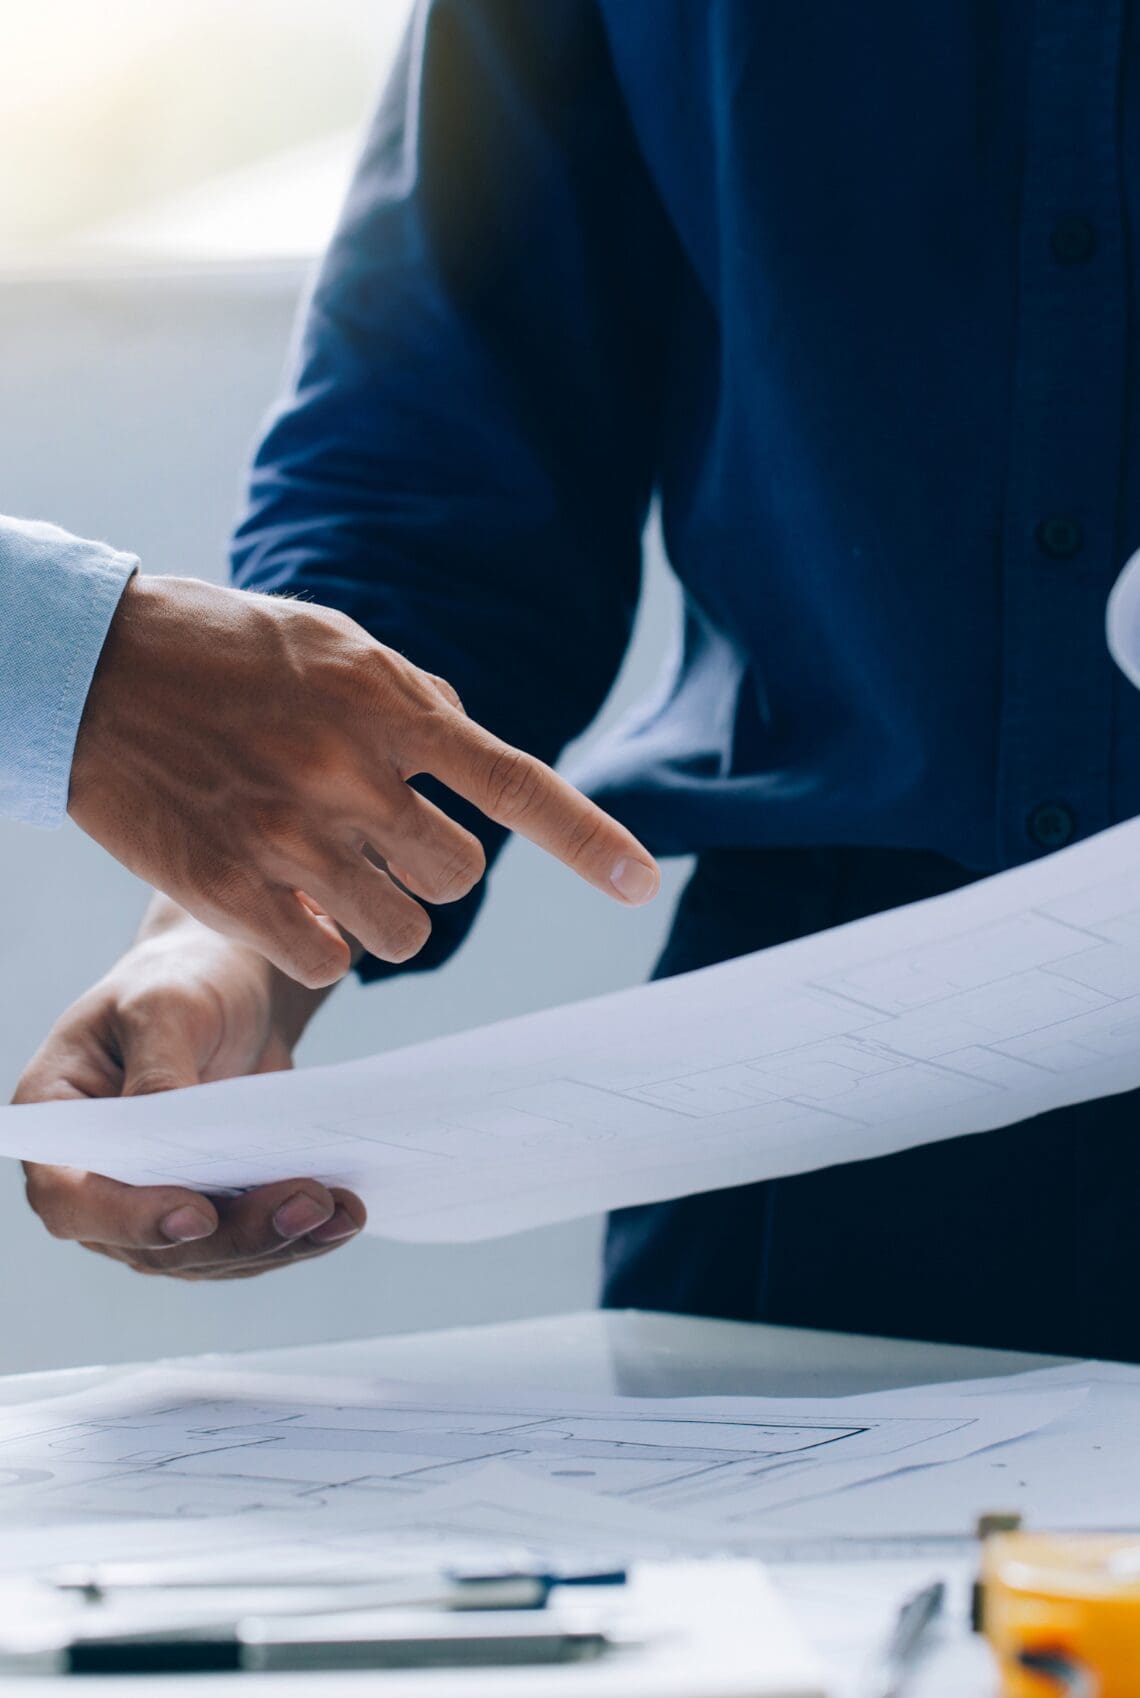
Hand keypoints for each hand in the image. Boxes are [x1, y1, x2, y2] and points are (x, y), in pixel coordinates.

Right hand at [16, 903, 361, 1279]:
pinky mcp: (210, 1209)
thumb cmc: (178, 982)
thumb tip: (166, 1129)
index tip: (197, 1212)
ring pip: (207, 1256)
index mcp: (60, 1124)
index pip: (71, 1198)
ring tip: (340, 1211)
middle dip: (235, 1233)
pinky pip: (245, 1244)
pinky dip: (296, 1237)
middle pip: (152, 1245)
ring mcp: (153, 1203)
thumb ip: (159, 1069)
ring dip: (278, 1243)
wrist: (227, 989)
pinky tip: (342, 1215)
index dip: (128, 1219)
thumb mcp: (162, 1007)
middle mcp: (95, 1179)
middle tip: (307, 1204)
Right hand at [69, 576, 659, 987]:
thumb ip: (409, 697)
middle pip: (460, 877)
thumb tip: (469, 743)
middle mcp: (351, 773)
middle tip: (381, 842)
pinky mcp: (233, 889)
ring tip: (329, 876)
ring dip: (382, 917)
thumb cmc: (218, 649)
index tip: (640, 881)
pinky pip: (327, 963)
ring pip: (403, 935)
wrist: (90, 669)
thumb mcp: (329, 643)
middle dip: (434, 869)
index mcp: (386, 704)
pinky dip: (320, 947)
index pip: (513, 783)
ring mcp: (292, 836)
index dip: (586, 838)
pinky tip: (285, 907)